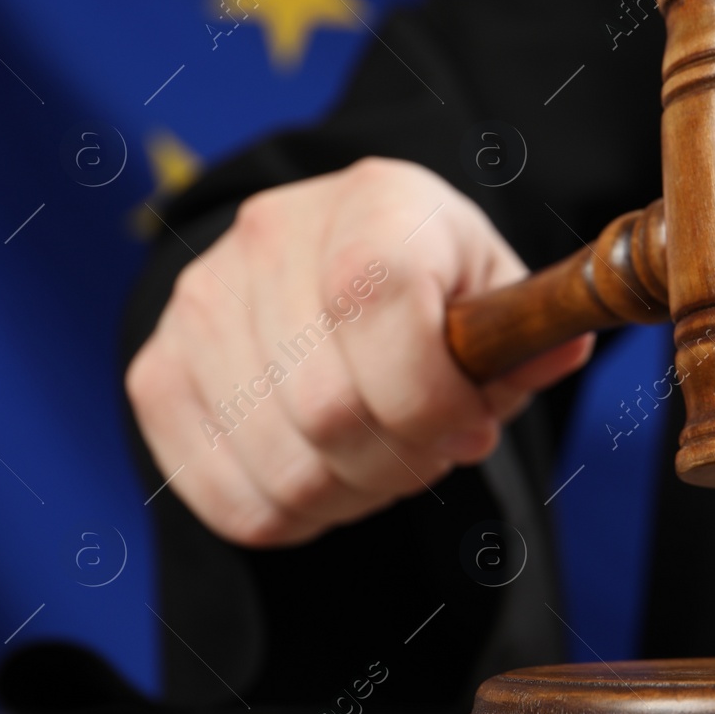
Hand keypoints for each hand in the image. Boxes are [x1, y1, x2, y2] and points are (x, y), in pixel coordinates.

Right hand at [125, 157, 591, 546]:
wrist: (329, 258)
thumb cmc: (431, 283)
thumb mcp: (494, 290)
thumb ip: (526, 334)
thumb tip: (557, 352)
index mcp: (372, 201)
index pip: (377, 305)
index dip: (434, 399)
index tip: (472, 431)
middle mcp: (269, 237)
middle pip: (328, 409)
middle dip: (404, 462)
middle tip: (431, 454)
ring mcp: (199, 304)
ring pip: (283, 467)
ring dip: (353, 493)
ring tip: (382, 459)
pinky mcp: (157, 370)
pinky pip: (227, 496)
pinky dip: (294, 513)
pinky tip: (326, 472)